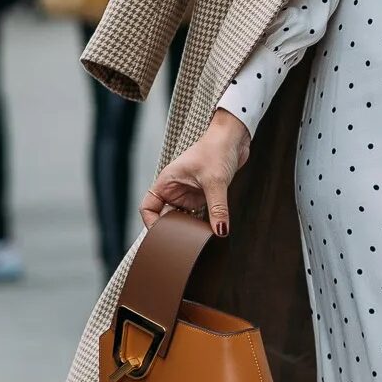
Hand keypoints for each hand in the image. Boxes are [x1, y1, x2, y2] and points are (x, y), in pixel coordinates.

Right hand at [138, 110, 249, 235]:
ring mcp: (189, 192)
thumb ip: (217, 208)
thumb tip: (220, 231)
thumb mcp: (216, 181)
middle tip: (182, 244)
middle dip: (172, 230)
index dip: (151, 223)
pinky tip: (209, 231)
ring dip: (188, 228)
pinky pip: (198, 214)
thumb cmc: (217, 149)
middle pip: (165, 216)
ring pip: (183, 217)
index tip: (161, 237)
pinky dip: (201, 223)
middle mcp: (175, 189)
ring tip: (196, 240)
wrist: (234, 137)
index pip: (148, 208)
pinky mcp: (204, 194)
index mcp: (167, 182)